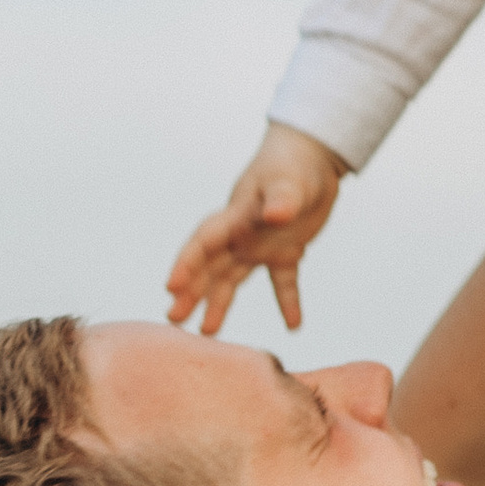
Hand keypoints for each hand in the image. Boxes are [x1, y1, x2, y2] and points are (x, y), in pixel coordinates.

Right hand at [167, 121, 345, 333]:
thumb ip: (282, 198)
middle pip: (209, 266)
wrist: (312, 154)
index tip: (171, 287)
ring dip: (219, 303)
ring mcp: (260, 244)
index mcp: (236, 216)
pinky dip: (288, 302)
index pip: (205, 241)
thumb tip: (276, 214)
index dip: (187, 264)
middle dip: (191, 292)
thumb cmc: (294, 163)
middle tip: (174, 320)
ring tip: (207, 331)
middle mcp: (241, 234)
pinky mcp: (285, 251)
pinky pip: (283, 282)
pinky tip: (294, 325)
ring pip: (232, 278)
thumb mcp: (289, 180)